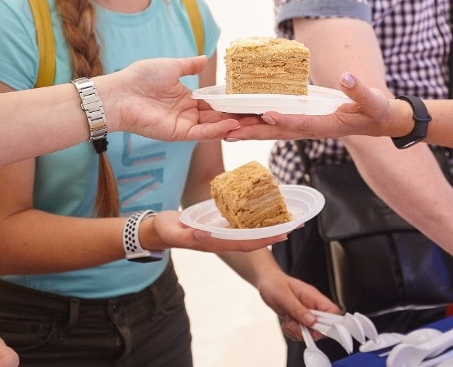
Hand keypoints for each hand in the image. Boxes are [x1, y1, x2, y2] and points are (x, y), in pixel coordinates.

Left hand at [99, 56, 247, 141]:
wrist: (120, 93)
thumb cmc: (140, 77)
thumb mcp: (171, 66)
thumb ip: (190, 65)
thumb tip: (205, 58)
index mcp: (185, 97)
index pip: (213, 101)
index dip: (230, 101)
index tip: (248, 98)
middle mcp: (187, 112)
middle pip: (217, 115)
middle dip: (236, 114)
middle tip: (258, 112)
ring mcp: (183, 124)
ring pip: (213, 125)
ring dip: (231, 123)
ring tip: (252, 119)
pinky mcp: (178, 134)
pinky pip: (202, 133)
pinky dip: (217, 130)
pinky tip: (232, 124)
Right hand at [146, 210, 290, 252]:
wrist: (157, 230)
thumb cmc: (165, 231)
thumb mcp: (174, 232)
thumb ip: (188, 235)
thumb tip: (204, 234)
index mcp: (215, 242)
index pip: (246, 242)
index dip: (266, 238)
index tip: (284, 233)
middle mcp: (222, 239)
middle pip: (253, 238)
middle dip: (274, 232)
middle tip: (295, 223)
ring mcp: (220, 233)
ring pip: (248, 230)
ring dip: (266, 225)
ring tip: (285, 216)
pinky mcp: (216, 225)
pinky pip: (239, 223)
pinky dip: (252, 218)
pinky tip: (261, 210)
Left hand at [224, 72, 391, 142]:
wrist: (378, 121)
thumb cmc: (376, 111)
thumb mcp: (374, 101)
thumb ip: (360, 91)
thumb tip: (345, 77)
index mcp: (329, 126)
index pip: (304, 124)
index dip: (286, 120)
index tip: (268, 114)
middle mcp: (313, 129)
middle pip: (280, 132)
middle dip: (255, 132)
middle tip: (229, 130)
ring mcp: (307, 127)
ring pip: (275, 131)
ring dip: (251, 130)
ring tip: (225, 129)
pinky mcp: (304, 122)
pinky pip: (278, 124)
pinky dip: (260, 123)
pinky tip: (243, 119)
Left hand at [255, 269, 340, 341]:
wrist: (266, 282)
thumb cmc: (274, 284)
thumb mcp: (284, 297)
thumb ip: (298, 310)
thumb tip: (313, 322)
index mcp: (313, 296)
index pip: (332, 310)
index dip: (329, 323)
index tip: (316, 329)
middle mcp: (312, 305)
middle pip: (322, 325)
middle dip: (309, 330)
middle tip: (297, 326)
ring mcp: (306, 313)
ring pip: (310, 331)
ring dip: (298, 331)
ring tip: (288, 321)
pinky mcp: (299, 319)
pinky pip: (300, 332)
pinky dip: (292, 331)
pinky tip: (286, 322)